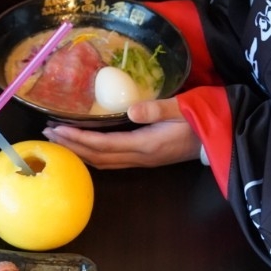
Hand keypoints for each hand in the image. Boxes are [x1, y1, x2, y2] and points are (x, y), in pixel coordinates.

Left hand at [42, 98, 200, 168]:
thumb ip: (159, 109)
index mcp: (146, 144)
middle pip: (98, 157)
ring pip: (104, 162)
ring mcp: (144, 160)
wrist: (222, 137)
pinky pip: (113, 160)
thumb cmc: (203, 117)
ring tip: (60, 140)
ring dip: (80, 152)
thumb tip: (131, 110)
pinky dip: (94, 155)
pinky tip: (85, 146)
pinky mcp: (147, 157)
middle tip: (47, 135)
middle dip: (72, 147)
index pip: (103, 145)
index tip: (57, 129)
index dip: (78, 139)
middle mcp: (141, 157)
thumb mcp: (184, 108)